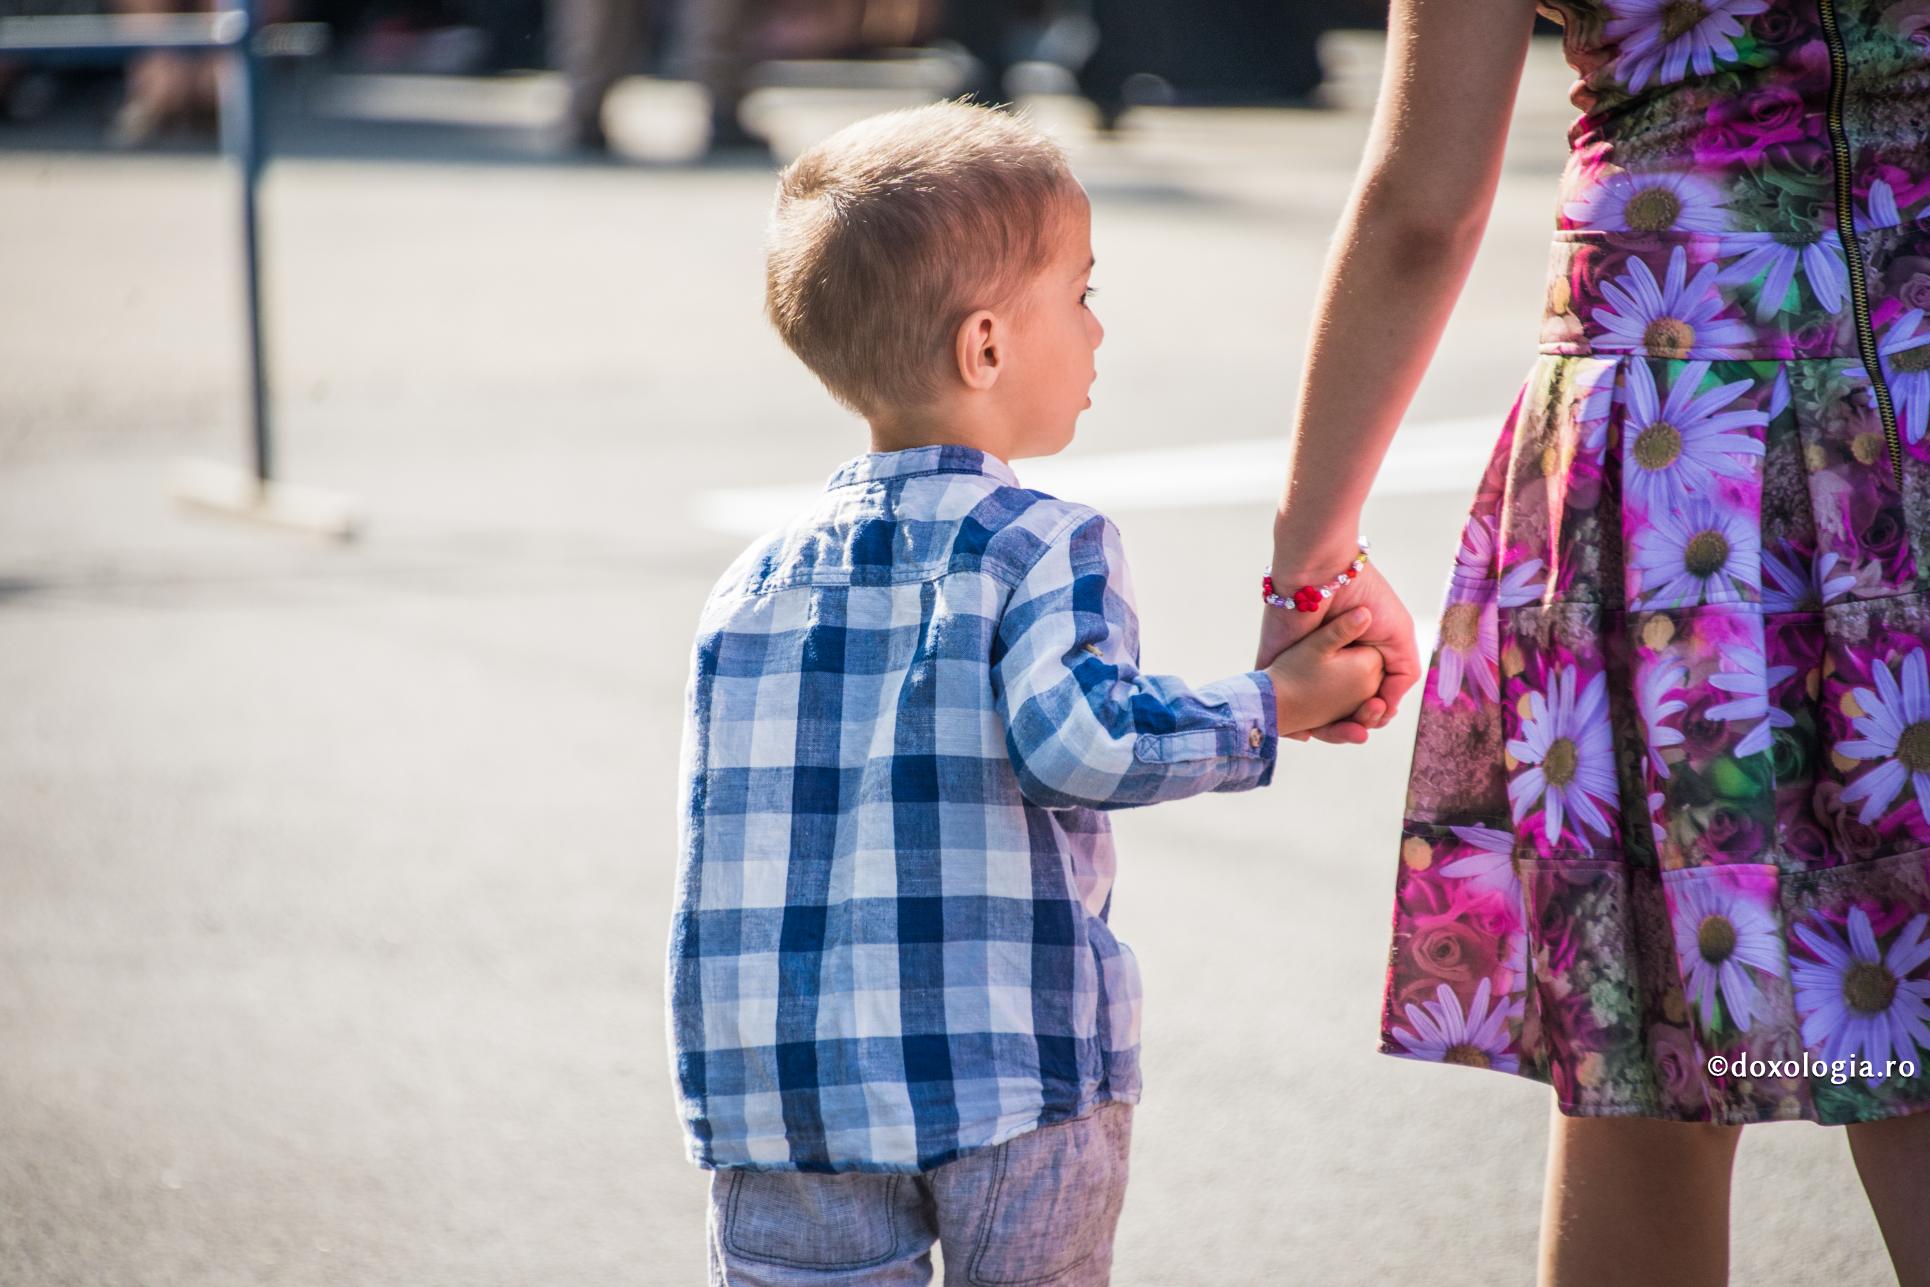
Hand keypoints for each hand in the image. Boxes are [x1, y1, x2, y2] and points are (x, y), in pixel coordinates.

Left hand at [1254, 556, 1418, 744]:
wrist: (1323, 572)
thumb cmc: (1365, 597)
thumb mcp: (1397, 638)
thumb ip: (1401, 674)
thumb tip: (1387, 709)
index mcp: (1355, 657)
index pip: (1364, 699)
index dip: (1373, 712)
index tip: (1379, 713)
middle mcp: (1327, 665)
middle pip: (1338, 711)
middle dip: (1353, 724)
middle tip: (1365, 723)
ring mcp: (1299, 667)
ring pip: (1310, 713)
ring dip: (1328, 728)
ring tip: (1346, 730)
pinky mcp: (1273, 663)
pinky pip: (1275, 702)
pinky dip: (1289, 723)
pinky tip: (1304, 734)